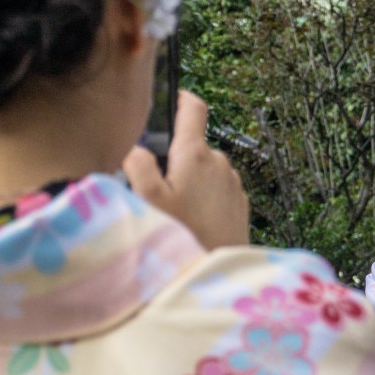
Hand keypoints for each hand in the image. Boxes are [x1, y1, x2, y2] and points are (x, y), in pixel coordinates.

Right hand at [123, 90, 249, 250]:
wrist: (217, 276)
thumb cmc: (182, 237)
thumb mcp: (148, 201)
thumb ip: (138, 166)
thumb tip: (135, 147)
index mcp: (195, 154)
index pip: (194, 109)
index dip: (182, 98)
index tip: (173, 98)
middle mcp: (219, 163)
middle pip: (194, 146)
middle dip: (175, 159)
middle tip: (156, 187)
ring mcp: (232, 184)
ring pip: (205, 170)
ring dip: (189, 182)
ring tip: (174, 212)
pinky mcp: (239, 205)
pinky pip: (217, 191)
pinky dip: (203, 199)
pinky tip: (192, 223)